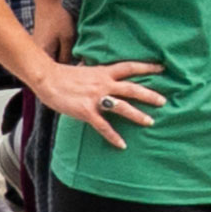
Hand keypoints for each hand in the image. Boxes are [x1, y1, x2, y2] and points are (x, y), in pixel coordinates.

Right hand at [37, 55, 166, 140]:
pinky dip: (113, 136)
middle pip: (132, 88)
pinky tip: (122, 144)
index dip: (147, 66)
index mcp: (104, 72)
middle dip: (149, 95)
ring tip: (150, 122)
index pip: (130, 67)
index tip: (162, 67)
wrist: (46, 78)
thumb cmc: (63, 74)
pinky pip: (103, 126)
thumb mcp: (85, 68)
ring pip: (123, 107)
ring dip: (138, 115)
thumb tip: (99, 67)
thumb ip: (96, 71)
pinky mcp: (86, 111)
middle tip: (164, 101)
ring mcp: (96, 98)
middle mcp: (104, 84)